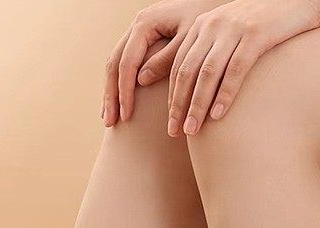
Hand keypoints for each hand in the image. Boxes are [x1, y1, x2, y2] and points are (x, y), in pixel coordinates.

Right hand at [103, 0, 219, 126]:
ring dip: (111, 93)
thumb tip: (141, 80)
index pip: (127, 63)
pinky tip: (118, 103)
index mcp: (145, 24)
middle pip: (114, 64)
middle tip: (110, 123)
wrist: (210, 0)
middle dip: (111, 96)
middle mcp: (136, 26)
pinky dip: (118, 85)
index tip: (127, 116)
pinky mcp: (142, 39)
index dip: (125, 92)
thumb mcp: (189, 38)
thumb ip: (167, 58)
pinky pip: (123, 63)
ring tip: (109, 118)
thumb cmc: (204, 17)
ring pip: (114, 64)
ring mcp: (136, 32)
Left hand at [168, 0, 319, 135]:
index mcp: (203, 26)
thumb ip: (212, 53)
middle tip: (174, 133)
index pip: (179, 66)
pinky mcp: (256, 34)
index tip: (170, 123)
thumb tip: (195, 90)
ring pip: (207, 73)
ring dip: (197, 105)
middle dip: (178, 105)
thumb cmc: (265, 23)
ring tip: (192, 130)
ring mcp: (234, 28)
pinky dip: (225, 94)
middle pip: (187, 71)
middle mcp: (213, 25)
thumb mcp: (231, 34)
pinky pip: (235, 69)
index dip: (173, 96)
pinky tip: (218, 115)